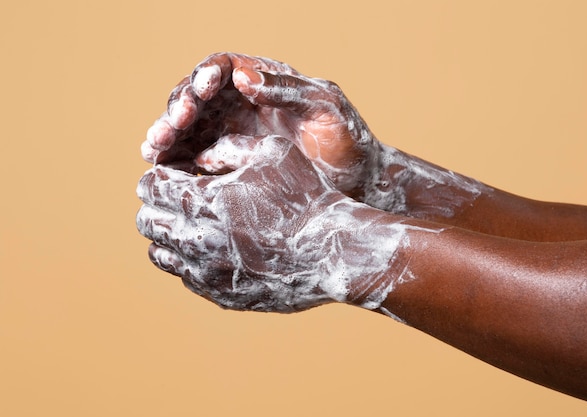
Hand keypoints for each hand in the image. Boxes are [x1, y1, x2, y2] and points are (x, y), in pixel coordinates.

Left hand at [137, 135, 410, 311]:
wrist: (334, 250)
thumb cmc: (308, 197)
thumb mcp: (272, 154)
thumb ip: (230, 149)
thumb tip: (201, 155)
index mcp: (206, 200)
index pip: (150, 186)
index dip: (159, 176)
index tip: (175, 175)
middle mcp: (199, 239)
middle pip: (146, 220)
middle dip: (157, 205)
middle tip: (179, 198)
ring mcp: (208, 272)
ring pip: (160, 253)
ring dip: (169, 235)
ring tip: (194, 224)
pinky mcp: (221, 294)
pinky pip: (185, 277)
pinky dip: (189, 260)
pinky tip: (213, 248)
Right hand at [141, 52, 380, 198]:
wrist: (358, 183)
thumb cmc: (348, 140)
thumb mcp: (325, 108)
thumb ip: (288, 90)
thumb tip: (243, 76)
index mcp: (264, 82)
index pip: (224, 68)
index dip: (205, 75)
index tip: (202, 91)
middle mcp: (242, 105)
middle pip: (196, 98)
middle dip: (178, 109)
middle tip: (169, 127)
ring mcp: (232, 135)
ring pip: (188, 129)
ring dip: (167, 136)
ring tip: (155, 149)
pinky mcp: (228, 165)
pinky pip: (194, 159)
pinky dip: (176, 163)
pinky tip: (164, 170)